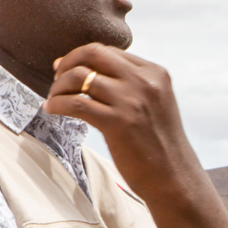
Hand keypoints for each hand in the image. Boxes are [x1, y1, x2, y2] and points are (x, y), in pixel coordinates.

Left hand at [43, 43, 199, 202]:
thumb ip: (135, 85)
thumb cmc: (161, 144)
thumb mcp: (156, 103)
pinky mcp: (117, 122)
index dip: (83, 57)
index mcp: (155, 73)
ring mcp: (131, 100)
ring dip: (59, 87)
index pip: (110, 51)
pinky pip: (75, 103)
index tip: (67, 68)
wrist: (174, 176)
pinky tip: (53, 110)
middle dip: (69, 62)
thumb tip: (95, 72)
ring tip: (54, 99)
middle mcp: (144, 81)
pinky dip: (57, 104)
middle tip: (57, 78)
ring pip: (79, 77)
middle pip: (93, 53)